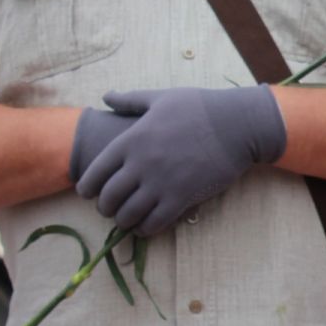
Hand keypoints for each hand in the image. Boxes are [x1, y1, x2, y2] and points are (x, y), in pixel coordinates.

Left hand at [73, 87, 285, 235]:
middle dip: (105, 208)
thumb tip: (105, 97)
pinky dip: (145, 229)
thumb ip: (130, 100)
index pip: (94, 175)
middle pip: (108, 200)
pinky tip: (147, 224)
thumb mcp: (161, 98)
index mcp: (131, 140)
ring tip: (128, 218)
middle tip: (111, 208)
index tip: (91, 192)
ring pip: (127, 216)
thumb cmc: (200, 107)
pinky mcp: (182, 198)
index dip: (87, 189)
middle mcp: (141, 164)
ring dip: (124, 221)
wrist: (238, 124)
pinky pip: (153, 224)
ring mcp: (161, 183)